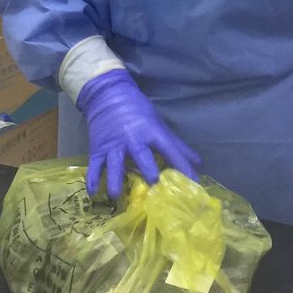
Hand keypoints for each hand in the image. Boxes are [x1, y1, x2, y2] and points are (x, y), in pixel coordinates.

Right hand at [77, 69, 200, 200]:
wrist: (108, 96)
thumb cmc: (138, 111)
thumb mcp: (159, 125)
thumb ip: (177, 146)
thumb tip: (198, 163)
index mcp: (152, 132)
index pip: (171, 150)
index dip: (183, 166)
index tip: (193, 183)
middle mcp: (133, 139)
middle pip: (141, 155)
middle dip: (147, 169)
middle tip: (153, 184)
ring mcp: (114, 145)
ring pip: (114, 163)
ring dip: (115, 179)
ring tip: (115, 196)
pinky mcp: (98, 149)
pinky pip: (94, 166)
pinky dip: (93, 179)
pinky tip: (93, 193)